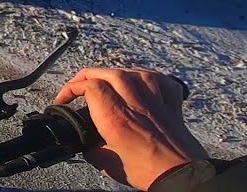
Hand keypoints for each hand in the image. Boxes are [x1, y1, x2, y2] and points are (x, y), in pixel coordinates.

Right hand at [55, 68, 207, 190]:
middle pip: (107, 73)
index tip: (64, 100)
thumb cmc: (149, 172)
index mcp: (115, 116)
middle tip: (78, 88)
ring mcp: (155, 100)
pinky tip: (139, 80)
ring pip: (131, 71)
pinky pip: (158, 78)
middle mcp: (134, 102)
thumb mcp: (109, 164)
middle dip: (87, 77)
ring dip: (114, 74)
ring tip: (105, 82)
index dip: (71, 89)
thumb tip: (87, 145)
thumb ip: (93, 149)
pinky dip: (146, 76)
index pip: (89, 85)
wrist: (182, 176)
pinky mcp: (171, 103)